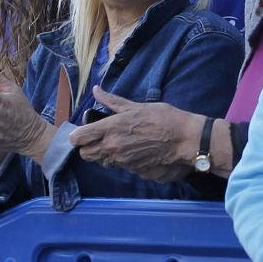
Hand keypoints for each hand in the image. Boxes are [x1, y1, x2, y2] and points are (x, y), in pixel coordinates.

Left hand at [68, 87, 199, 182]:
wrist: (185, 140)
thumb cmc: (163, 118)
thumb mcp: (136, 106)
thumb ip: (112, 101)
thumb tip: (96, 90)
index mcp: (110, 128)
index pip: (78, 138)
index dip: (77, 136)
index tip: (83, 132)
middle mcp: (112, 147)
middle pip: (85, 155)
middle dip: (88, 147)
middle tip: (99, 139)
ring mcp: (123, 162)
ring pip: (102, 162)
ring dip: (105, 155)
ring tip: (120, 143)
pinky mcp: (134, 171)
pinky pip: (120, 167)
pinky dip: (123, 161)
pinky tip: (135, 151)